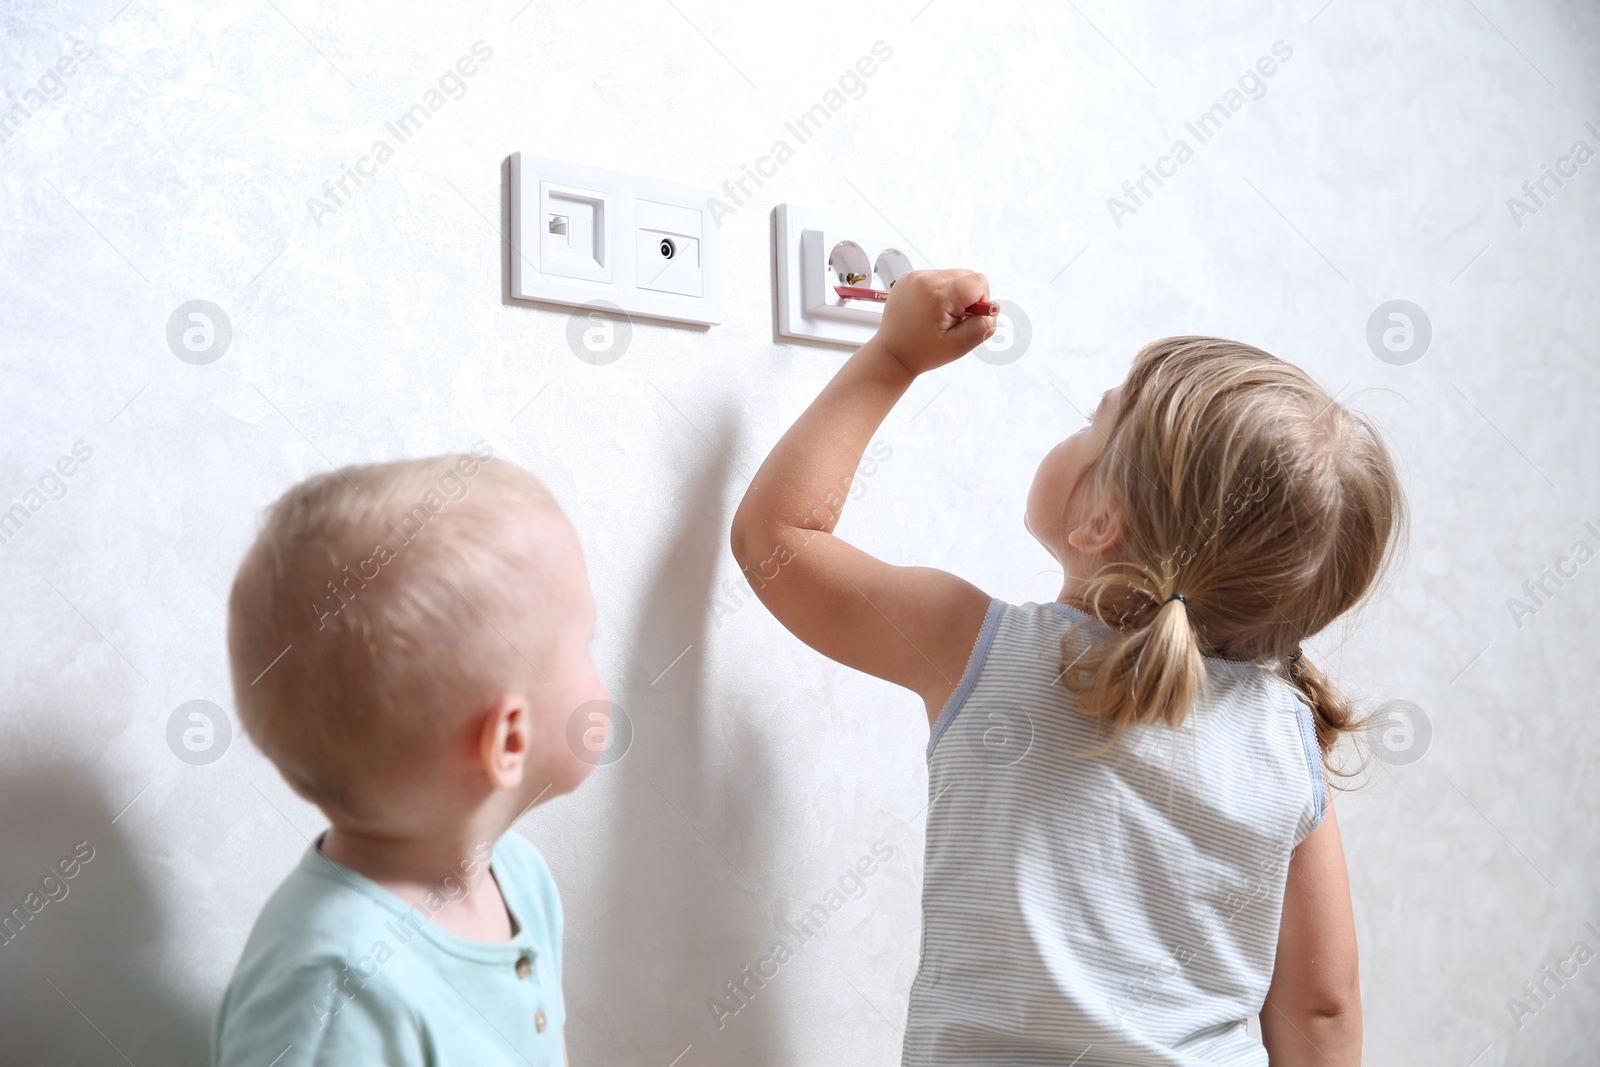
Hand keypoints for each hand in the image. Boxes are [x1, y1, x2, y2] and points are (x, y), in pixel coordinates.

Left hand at [873, 269, 995, 375]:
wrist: (892, 354)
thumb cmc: (923, 352)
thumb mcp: (959, 346)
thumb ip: (983, 327)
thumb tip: (992, 309)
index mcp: (938, 293)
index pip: (978, 282)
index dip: (979, 303)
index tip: (964, 319)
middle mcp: (925, 278)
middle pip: (967, 276)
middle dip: (967, 298)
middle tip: (952, 320)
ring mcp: (914, 276)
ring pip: (953, 276)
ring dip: (953, 295)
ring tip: (939, 316)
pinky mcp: (908, 277)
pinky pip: (937, 278)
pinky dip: (940, 292)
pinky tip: (929, 310)